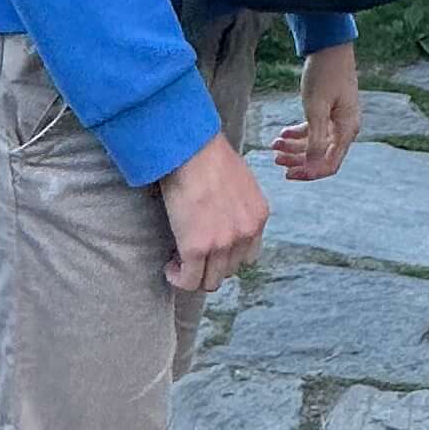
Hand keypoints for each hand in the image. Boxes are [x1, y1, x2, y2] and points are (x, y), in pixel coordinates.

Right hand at [160, 134, 268, 291]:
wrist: (190, 148)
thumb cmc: (209, 156)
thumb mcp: (241, 182)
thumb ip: (239, 206)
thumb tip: (225, 219)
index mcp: (258, 216)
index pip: (248, 256)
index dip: (228, 257)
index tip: (211, 251)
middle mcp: (245, 233)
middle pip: (230, 270)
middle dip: (211, 266)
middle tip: (193, 256)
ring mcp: (222, 243)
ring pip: (210, 281)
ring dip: (194, 274)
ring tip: (179, 261)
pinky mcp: (196, 247)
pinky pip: (188, 280)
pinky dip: (178, 278)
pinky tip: (170, 268)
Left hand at [279, 42, 361, 184]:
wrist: (329, 47)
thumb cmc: (324, 75)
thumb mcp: (316, 108)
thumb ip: (315, 138)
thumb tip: (314, 164)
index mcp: (346, 130)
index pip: (330, 164)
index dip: (309, 173)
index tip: (288, 174)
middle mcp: (345, 128)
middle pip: (321, 156)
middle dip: (298, 160)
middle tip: (275, 159)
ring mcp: (337, 120)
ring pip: (316, 143)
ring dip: (295, 147)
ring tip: (275, 144)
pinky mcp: (330, 111)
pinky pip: (314, 130)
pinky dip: (299, 134)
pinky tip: (283, 133)